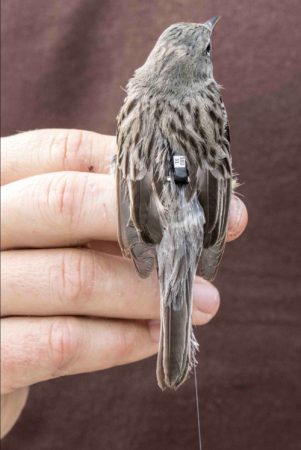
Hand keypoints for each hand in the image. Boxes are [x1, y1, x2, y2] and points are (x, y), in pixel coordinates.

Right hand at [0, 129, 247, 436]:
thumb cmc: (31, 285)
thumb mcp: (57, 238)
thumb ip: (109, 221)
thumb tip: (206, 215)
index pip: (64, 152)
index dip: (135, 170)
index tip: (194, 195)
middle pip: (62, 201)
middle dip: (145, 225)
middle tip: (200, 250)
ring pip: (72, 277)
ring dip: (147, 293)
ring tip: (201, 303)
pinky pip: (58, 343)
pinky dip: (118, 340)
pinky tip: (153, 337)